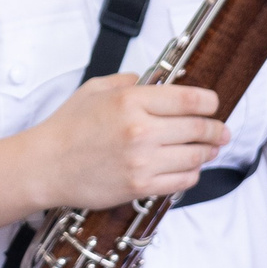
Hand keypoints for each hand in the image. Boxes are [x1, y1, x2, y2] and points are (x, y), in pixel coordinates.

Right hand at [22, 75, 226, 213]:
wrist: (45, 166)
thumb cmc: (67, 128)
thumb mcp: (94, 90)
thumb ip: (127, 81)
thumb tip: (157, 82)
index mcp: (130, 101)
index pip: (189, 100)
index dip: (210, 102)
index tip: (213, 105)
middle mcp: (140, 131)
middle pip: (198, 128)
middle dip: (216, 129)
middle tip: (221, 131)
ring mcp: (141, 161)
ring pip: (195, 156)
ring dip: (207, 152)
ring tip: (208, 149)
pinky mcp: (140, 186)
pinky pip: (182, 181)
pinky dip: (191, 174)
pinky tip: (188, 168)